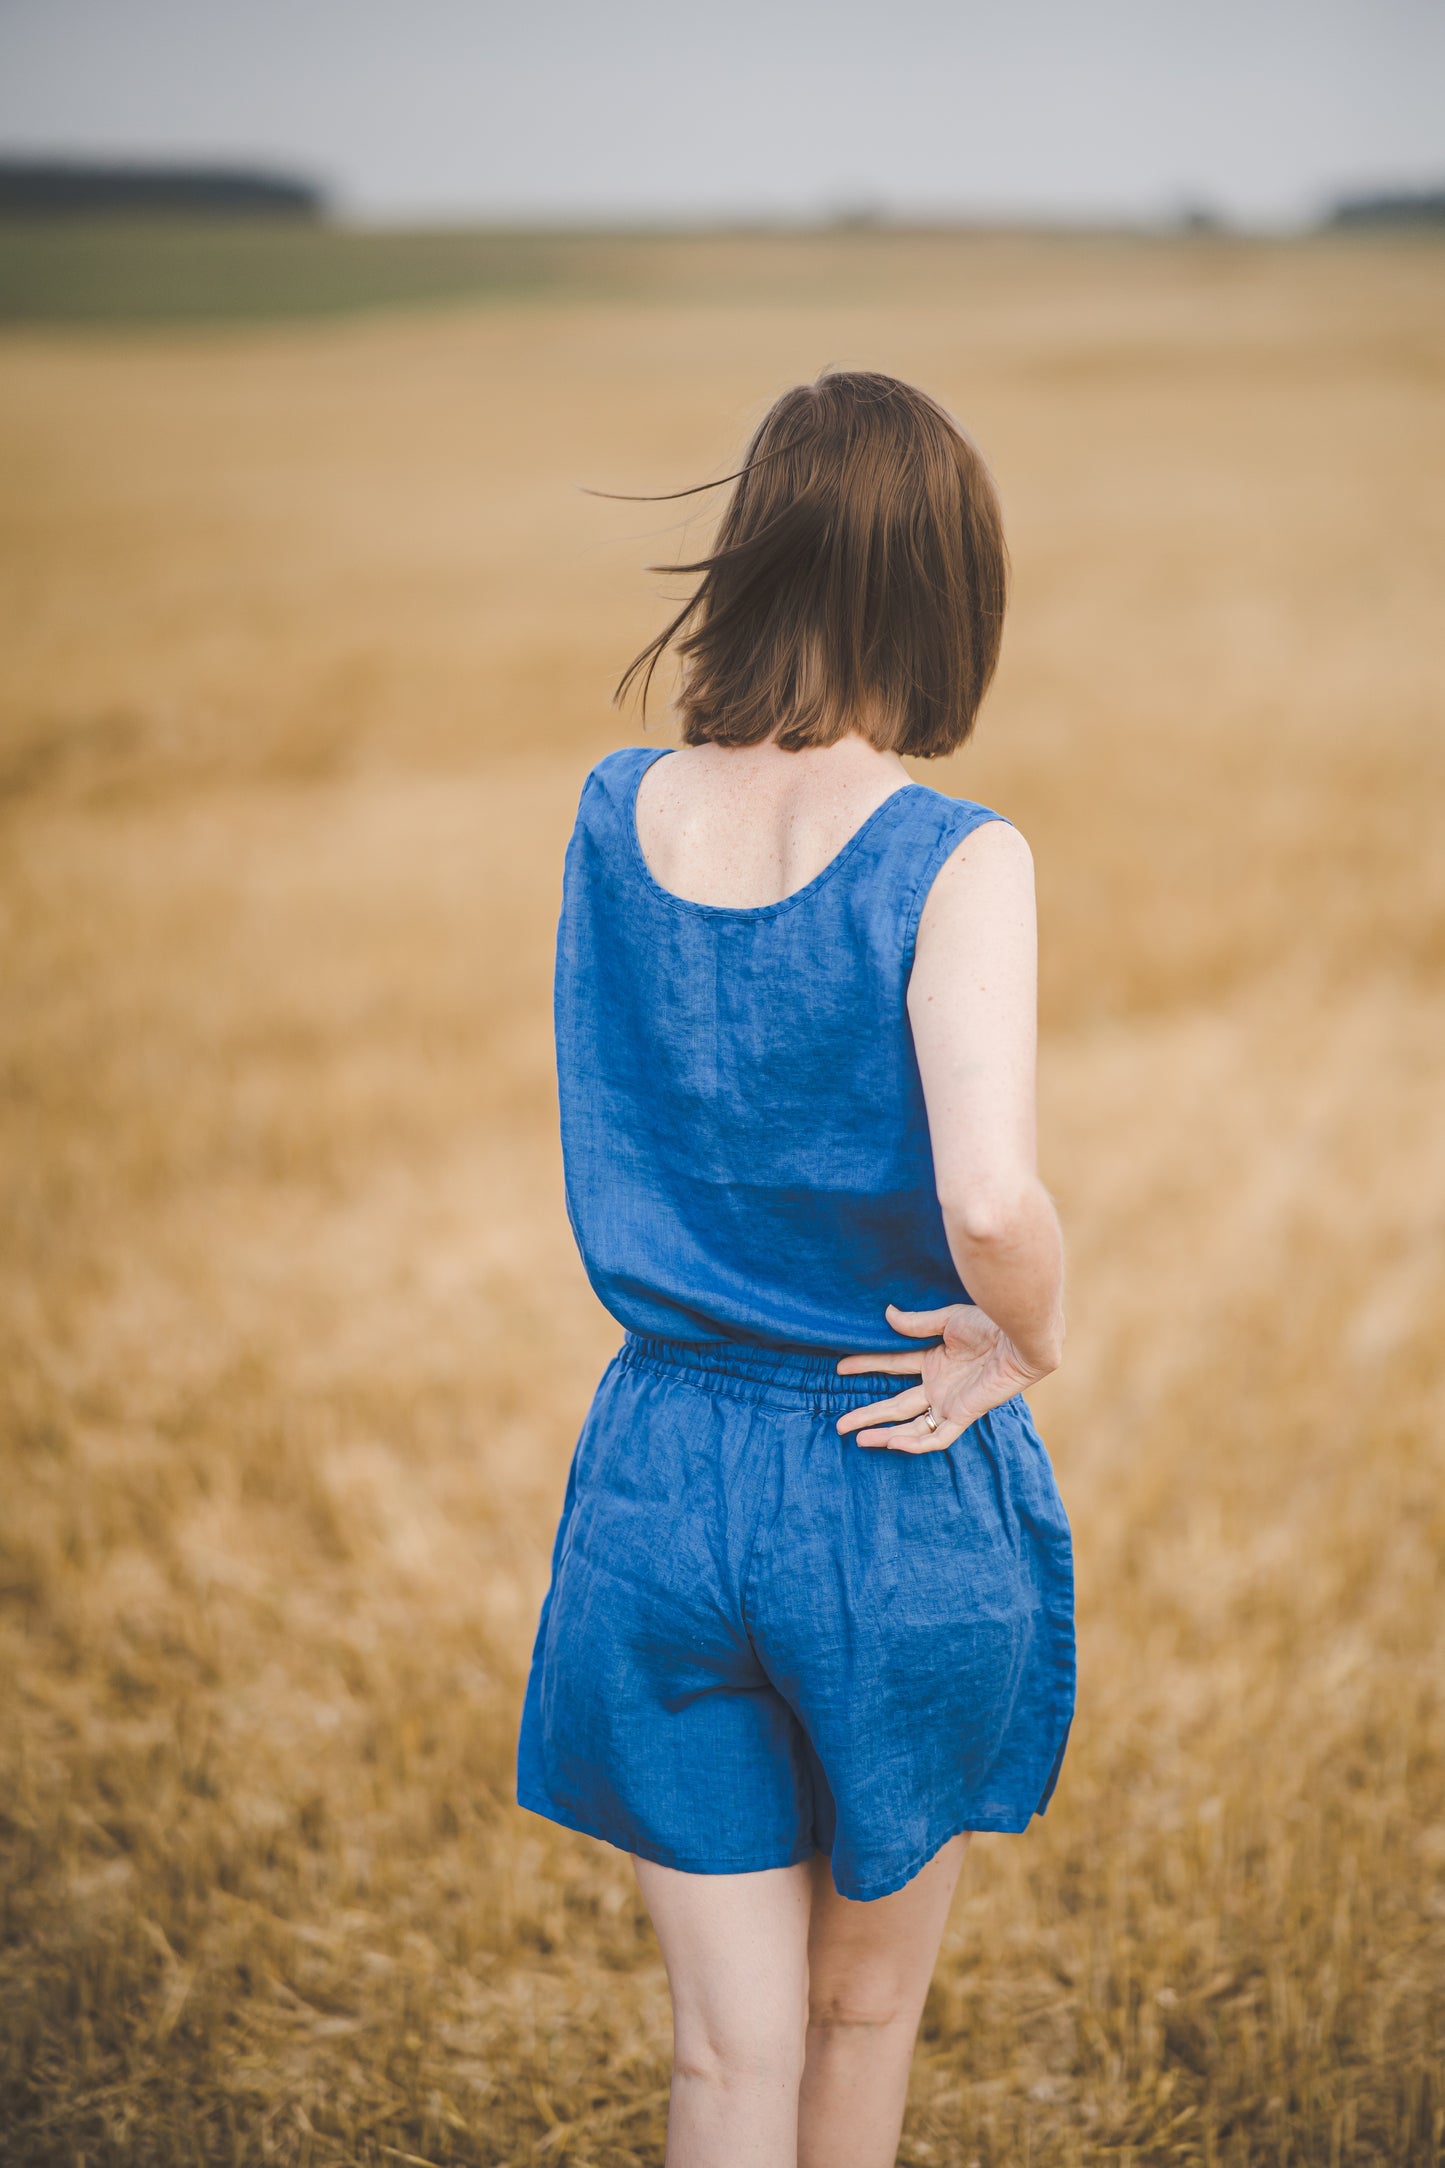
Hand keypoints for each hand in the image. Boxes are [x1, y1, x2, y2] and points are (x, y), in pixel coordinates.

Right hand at [834, 1301, 1049, 1453]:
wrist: (1018, 1334)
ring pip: (912, 1425)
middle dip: (868, 1415)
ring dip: (885, 1434)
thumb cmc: (989, 1322)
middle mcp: (938, 1385)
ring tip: (858, 1439)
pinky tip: (893, 1443)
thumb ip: (917, 1324)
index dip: (866, 1367)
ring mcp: (950, 1402)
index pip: (891, 1367)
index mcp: (934, 1360)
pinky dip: (916, 1442)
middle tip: (840, 1424)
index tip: (840, 1367)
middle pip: (895, 1405)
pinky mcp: (964, 1413)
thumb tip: (886, 1314)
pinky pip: (938, 1436)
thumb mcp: (947, 1319)